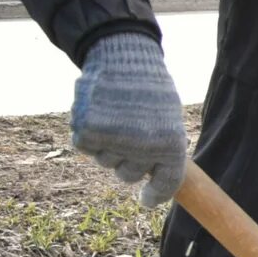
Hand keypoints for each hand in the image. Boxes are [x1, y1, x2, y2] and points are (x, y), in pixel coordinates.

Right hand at [69, 31, 185, 204]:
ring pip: (106, 161)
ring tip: (116, 116)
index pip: (166, 183)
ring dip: (108, 145)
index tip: (146, 200)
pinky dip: (89, 134)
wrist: (123, 57)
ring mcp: (113, 142)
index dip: (155, 196)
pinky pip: (86, 147)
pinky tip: (98, 112)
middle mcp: (143, 148)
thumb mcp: (168, 118)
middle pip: (129, 175)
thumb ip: (162, 148)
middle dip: (128, 161)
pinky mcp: (86, 133)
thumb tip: (153, 178)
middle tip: (129, 134)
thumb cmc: (150, 88)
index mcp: (171, 145)